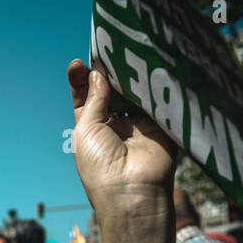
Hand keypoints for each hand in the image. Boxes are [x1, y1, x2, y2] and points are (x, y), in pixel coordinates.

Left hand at [66, 60, 176, 242]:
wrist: (134, 195)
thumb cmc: (100, 167)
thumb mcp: (87, 130)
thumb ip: (94, 99)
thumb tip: (99, 72)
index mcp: (92, 129)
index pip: (87, 97)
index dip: (83, 79)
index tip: (78, 63)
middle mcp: (116, 125)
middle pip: (113, 90)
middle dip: (109, 71)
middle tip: (108, 48)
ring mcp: (140, 124)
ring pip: (135, 91)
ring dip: (131, 74)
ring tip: (127, 50)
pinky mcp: (163, 124)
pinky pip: (159, 98)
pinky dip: (154, 83)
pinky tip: (149, 62)